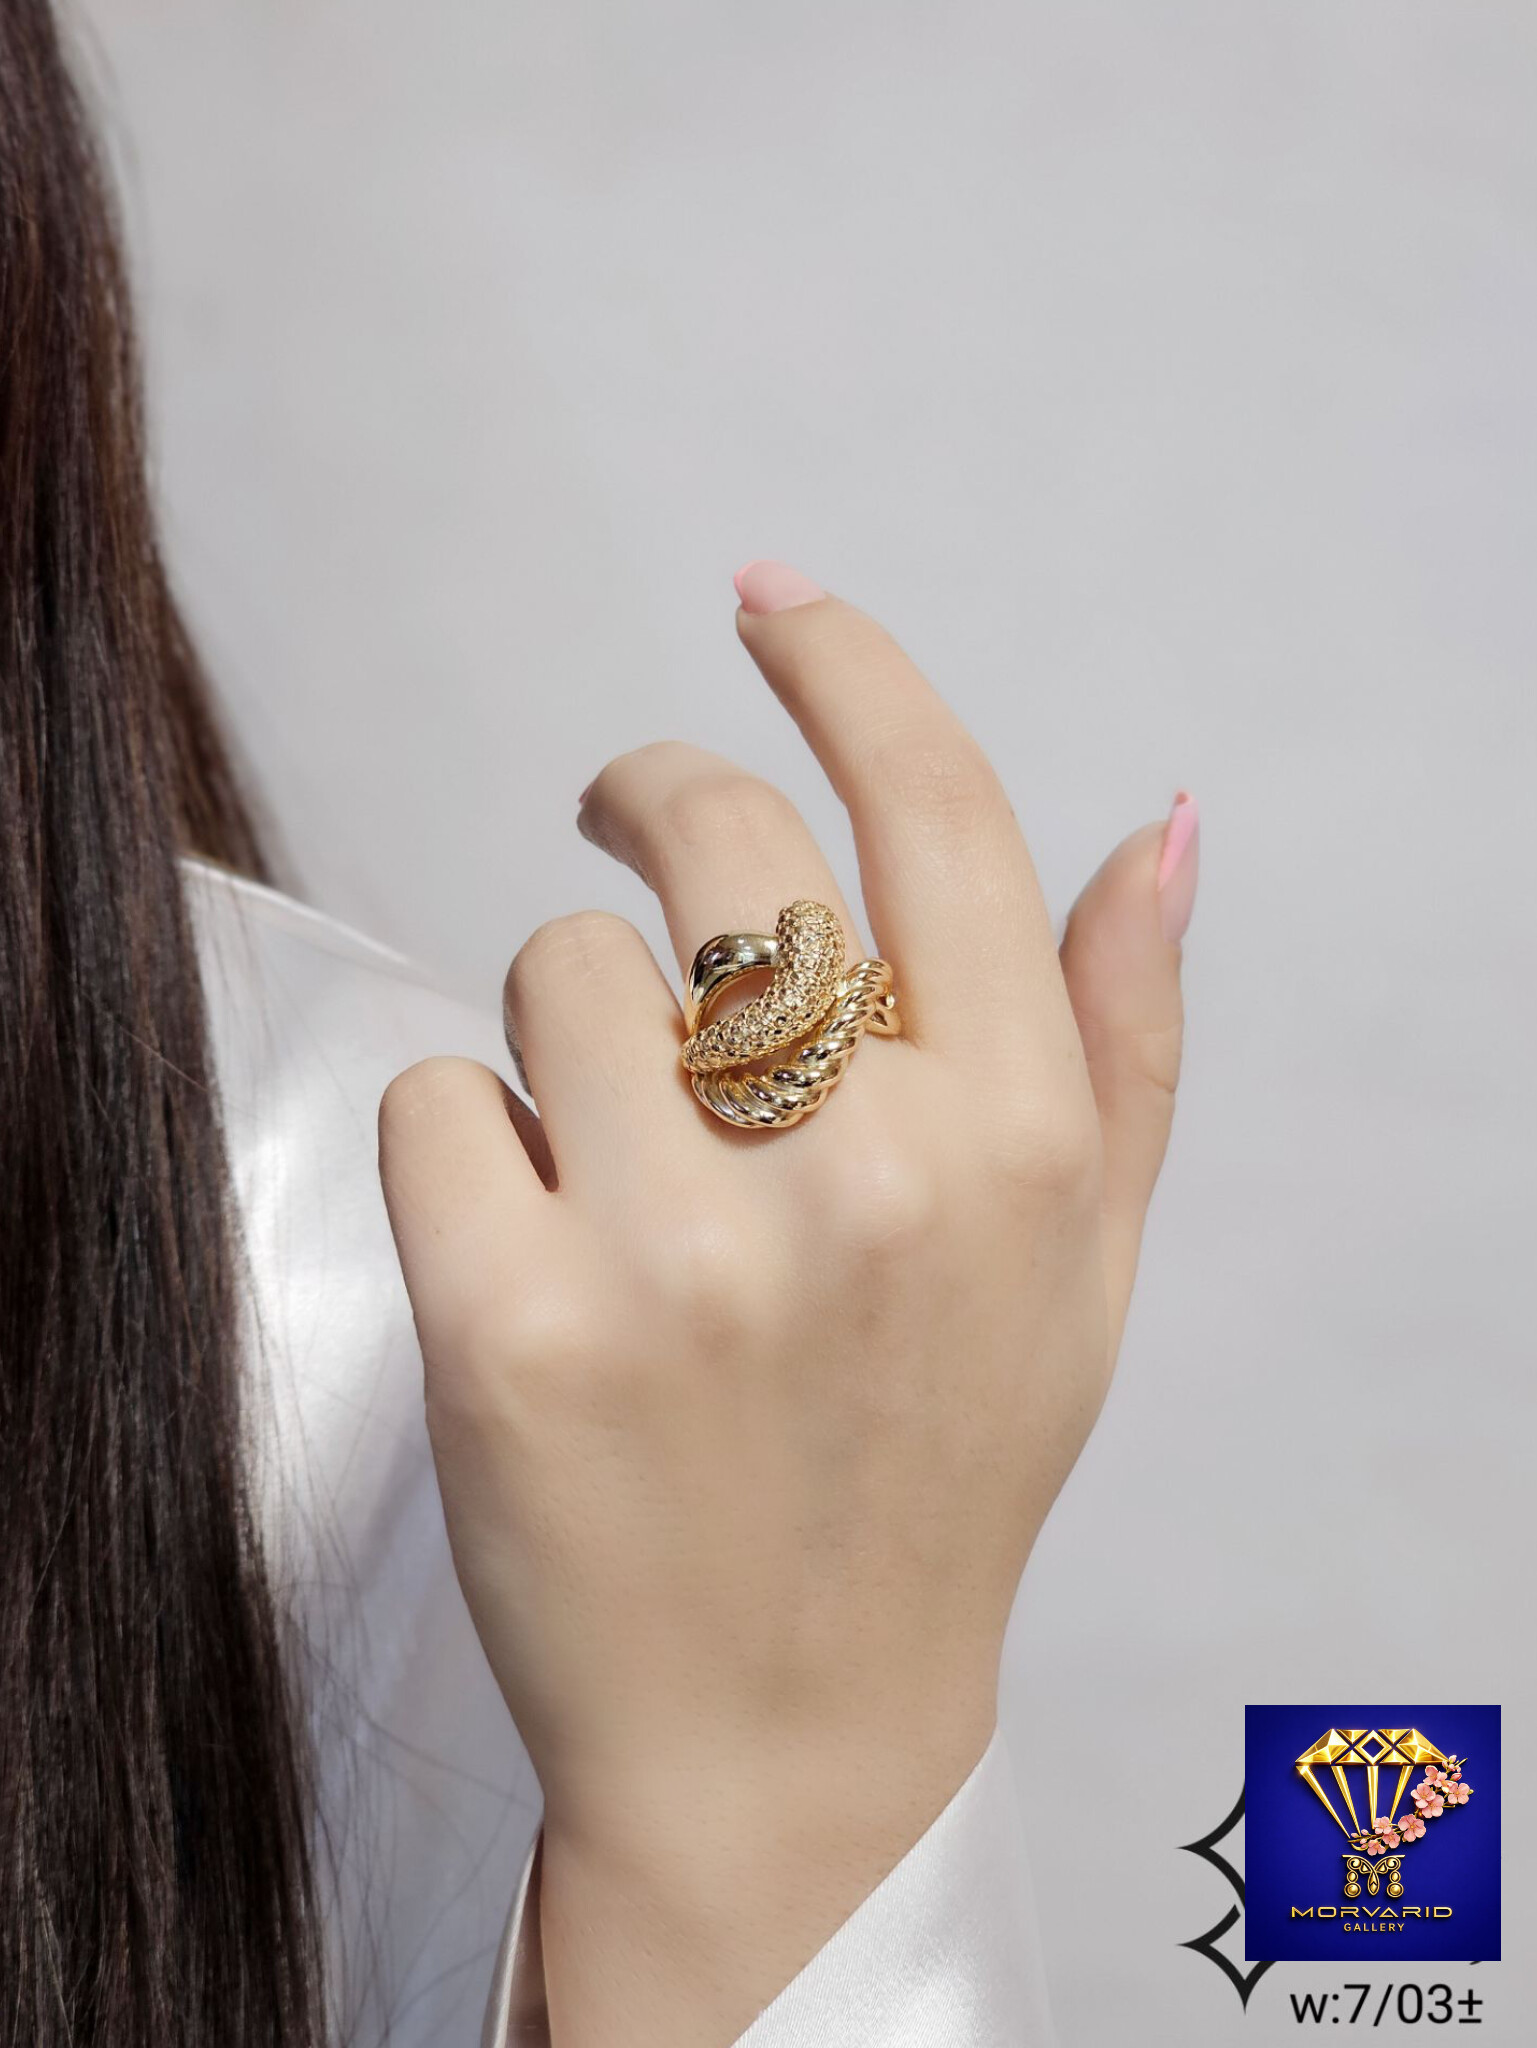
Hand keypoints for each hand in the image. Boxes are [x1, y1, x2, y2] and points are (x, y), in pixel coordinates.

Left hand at [379, 562, 1197, 2045]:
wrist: (785, 1735)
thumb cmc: (933, 1480)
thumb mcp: (1085, 1271)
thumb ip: (1126, 1043)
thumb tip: (1159, 826)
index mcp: (1019, 1146)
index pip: (935, 812)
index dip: (849, 666)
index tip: (774, 599)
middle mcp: (866, 1179)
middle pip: (720, 832)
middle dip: (654, 787)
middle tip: (626, 817)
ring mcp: (680, 1257)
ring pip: (557, 964)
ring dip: (567, 1030)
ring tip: (612, 1161)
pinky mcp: (509, 1331)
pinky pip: (435, 1097)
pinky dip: (460, 1144)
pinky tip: (524, 1246)